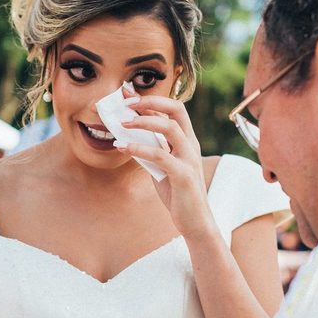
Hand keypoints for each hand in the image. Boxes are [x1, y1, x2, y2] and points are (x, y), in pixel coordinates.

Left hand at [117, 93, 216, 239]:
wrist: (195, 222)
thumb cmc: (178, 194)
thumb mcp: (162, 168)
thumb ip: (152, 151)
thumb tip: (130, 138)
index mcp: (187, 140)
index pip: (173, 110)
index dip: (151, 100)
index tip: (128, 95)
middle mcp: (191, 145)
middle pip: (176, 110)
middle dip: (151, 102)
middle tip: (126, 103)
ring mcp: (189, 159)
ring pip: (169, 128)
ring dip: (143, 122)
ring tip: (122, 124)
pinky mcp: (183, 175)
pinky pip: (160, 156)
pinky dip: (139, 149)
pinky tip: (122, 147)